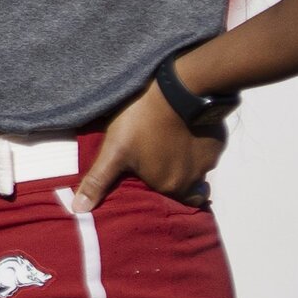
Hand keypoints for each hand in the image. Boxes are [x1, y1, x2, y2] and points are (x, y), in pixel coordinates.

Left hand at [71, 80, 226, 210]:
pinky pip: (208, 147)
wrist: (178, 87)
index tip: (160, 185)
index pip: (178, 203)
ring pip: (199, 166)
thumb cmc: (142, 122)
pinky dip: (197, 141)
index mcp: (173, 186)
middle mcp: (196, 178)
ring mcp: (210, 157)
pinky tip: (183, 128)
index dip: (169, 196)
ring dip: (186, 159)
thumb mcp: (114, 151)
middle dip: (179, 178)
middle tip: (163, 162)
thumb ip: (98, 181)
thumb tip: (79, 209)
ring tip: (169, 141)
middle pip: (190, 187)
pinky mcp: (218, 138)